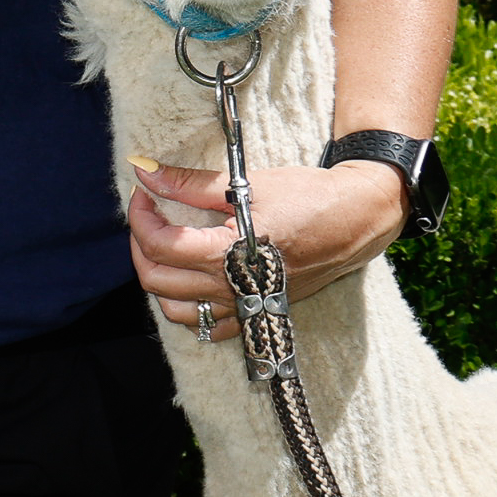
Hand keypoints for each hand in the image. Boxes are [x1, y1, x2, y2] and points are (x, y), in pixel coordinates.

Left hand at [129, 160, 408, 340]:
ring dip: (159, 279)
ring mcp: (244, 304)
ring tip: (163, 247)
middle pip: (157, 280)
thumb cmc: (307, 197)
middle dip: (141, 244)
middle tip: (149, 214)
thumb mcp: (246, 184)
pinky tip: (188, 280)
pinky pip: (209, 326)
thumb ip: (190, 183)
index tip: (145, 191)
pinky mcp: (257, 311)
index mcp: (228, 254)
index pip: (159, 245)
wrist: (356, 221)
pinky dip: (188, 307)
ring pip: (176, 311)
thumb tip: (144, 170)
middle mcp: (233, 288)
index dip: (140, 215)